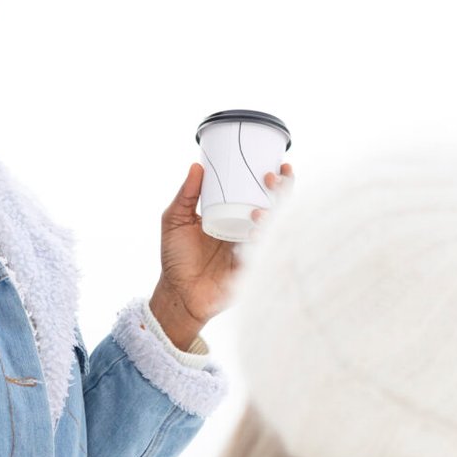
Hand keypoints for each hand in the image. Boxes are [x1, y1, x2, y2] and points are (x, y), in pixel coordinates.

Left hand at [149, 159, 294, 347]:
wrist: (177, 292)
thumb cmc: (176, 257)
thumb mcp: (175, 220)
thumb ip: (186, 195)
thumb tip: (196, 166)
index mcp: (234, 215)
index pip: (259, 193)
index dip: (275, 181)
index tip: (278, 165)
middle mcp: (247, 230)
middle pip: (275, 207)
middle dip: (281, 192)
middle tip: (272, 180)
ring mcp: (250, 249)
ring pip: (274, 229)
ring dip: (273, 216)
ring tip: (259, 212)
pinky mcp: (250, 269)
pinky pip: (263, 253)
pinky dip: (261, 242)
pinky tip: (255, 235)